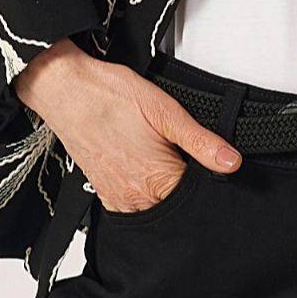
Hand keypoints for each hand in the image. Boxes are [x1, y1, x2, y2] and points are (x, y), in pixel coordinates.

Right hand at [14, 42, 242, 212]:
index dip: (208, 177)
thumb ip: (201, 141)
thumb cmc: (110, 96)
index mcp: (156, 181)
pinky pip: (135, 204)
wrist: (66, 90)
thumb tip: (230, 161)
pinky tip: (143, 163)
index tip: (204, 158)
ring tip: (158, 153)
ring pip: (157, 207)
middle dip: (186, 184)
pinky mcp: (105, 194)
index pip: (198, 197)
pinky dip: (145, 190)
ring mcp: (118, 199)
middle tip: (177, 150)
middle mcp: (136, 198)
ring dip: (165, 187)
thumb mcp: (166, 112)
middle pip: (178, 206)